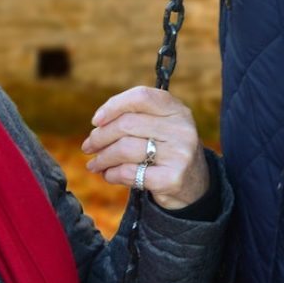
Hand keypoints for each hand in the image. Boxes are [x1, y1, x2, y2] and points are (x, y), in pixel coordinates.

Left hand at [82, 86, 209, 210]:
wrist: (195, 185)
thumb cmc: (167, 150)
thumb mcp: (161, 126)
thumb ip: (136, 117)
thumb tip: (98, 123)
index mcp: (177, 109)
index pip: (140, 97)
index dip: (113, 105)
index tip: (96, 120)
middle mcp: (181, 129)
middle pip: (127, 124)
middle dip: (100, 136)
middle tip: (88, 146)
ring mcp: (179, 154)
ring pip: (125, 149)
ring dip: (102, 158)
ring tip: (94, 164)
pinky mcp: (172, 178)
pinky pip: (130, 173)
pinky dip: (112, 174)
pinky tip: (108, 175)